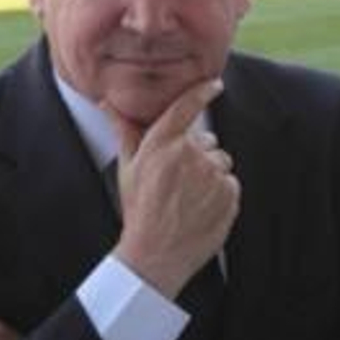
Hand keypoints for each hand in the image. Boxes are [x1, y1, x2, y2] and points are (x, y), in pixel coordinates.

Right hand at [104, 79, 238, 298]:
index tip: (214, 84)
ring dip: (211, 176)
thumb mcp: (128, 169)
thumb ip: (125, 132)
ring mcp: (212, 175)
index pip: (187, 107)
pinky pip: (231, 184)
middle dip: (198, 156)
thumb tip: (108, 103)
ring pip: (221, 163)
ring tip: (189, 199)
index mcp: (162, 145)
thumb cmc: (139, 210)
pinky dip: (221, 194)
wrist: (155, 255)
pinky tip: (201, 209)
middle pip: (207, 142)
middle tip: (178, 183)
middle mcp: (190, 155)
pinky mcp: (229, 194)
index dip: (202, 91)